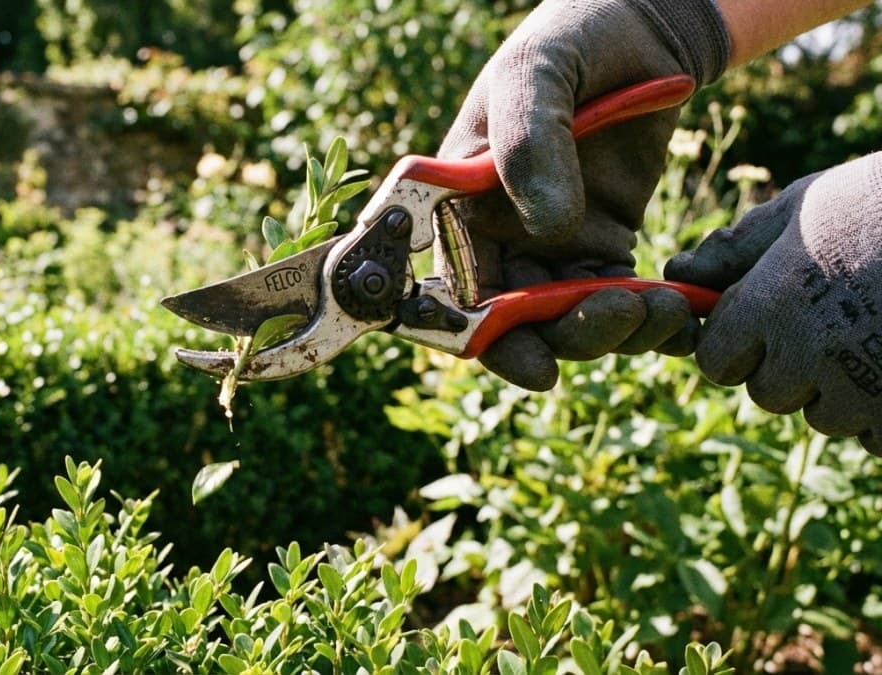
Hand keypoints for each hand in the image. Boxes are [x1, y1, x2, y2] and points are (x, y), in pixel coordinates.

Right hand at [437, 0, 728, 389]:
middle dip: (567, 335)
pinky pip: (617, 299)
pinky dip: (645, 316)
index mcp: (462, 207)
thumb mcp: (535, 75)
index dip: (490, 340)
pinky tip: (677, 308)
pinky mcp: (606, 243)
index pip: (460, 291)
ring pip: (570, 319)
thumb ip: (528, 143)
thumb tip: (550, 228)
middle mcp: (500, 236)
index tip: (538, 366)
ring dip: (612, 330)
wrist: (642, 28)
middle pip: (518, 321)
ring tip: (662, 309)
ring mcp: (553, 245)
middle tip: (619, 313)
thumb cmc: (570, 39)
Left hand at [665, 153, 881, 452]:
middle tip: (837, 320)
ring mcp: (863, 391)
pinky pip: (876, 439)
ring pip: (827, 418)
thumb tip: (678, 274)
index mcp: (770, 306)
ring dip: (845, 391)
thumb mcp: (803, 206)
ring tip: (881, 330)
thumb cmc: (881, 203)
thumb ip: (736, 248)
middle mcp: (808, 355)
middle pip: (770, 393)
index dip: (738, 344)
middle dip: (792, 368)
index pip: (717, 361)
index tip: (767, 321)